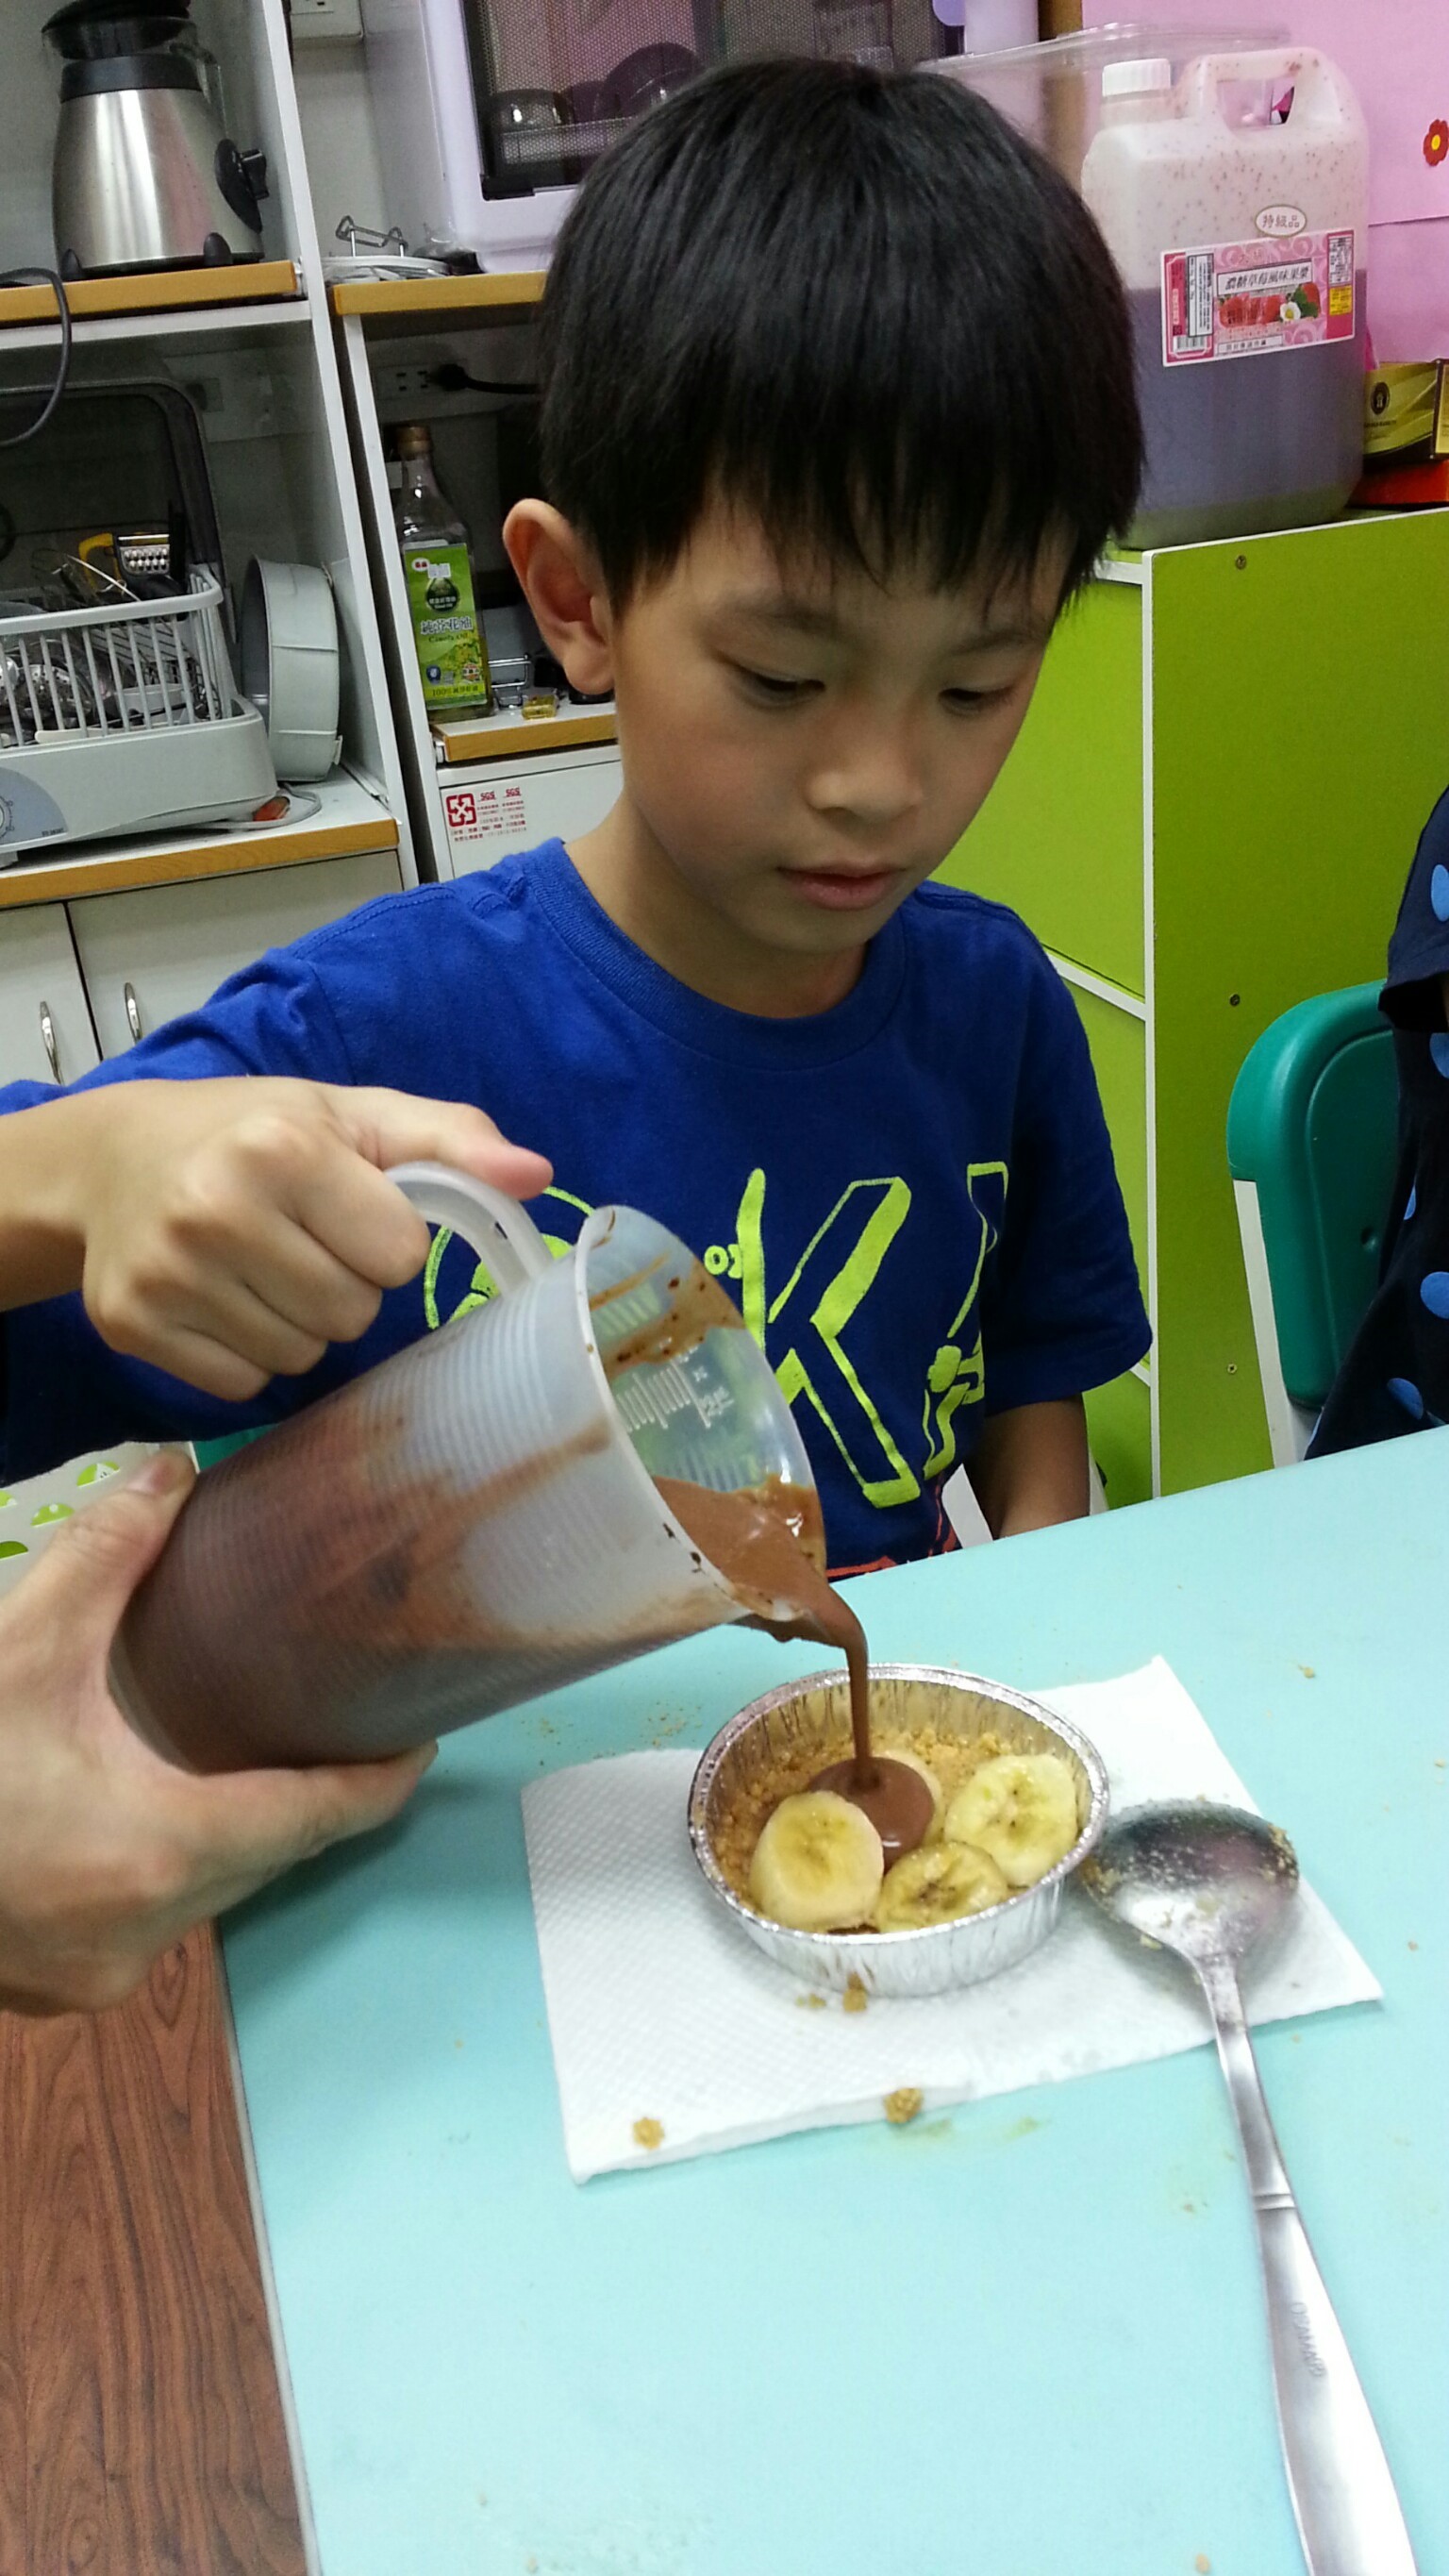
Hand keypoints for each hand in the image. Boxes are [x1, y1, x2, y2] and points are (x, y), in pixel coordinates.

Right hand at [0, 1451, 433, 2013]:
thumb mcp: (19, 1648)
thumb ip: (107, 1554)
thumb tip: (172, 1468)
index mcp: (160, 1852)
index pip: (315, 1820)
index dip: (377, 1781)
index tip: (421, 1741)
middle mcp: (146, 1932)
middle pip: (264, 1858)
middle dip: (302, 1796)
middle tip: (331, 1724)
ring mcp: (102, 1974)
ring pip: (206, 1894)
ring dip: (228, 1831)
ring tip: (245, 1753)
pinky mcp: (62, 1986)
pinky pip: (150, 1919)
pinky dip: (165, 1865)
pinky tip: (149, 1809)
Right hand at [62, 1076, 550, 1399]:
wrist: (107, 1160)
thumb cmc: (251, 1132)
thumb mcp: (351, 1116)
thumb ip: (449, 1141)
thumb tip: (537, 1175)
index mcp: (282, 1148)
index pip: (399, 1253)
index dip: (384, 1237)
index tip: (346, 1210)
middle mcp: (216, 1211)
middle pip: (351, 1314)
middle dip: (343, 1285)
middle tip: (298, 1241)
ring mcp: (168, 1275)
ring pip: (301, 1356)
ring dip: (298, 1323)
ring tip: (258, 1268)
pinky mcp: (133, 1327)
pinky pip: (243, 1384)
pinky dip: (246, 1354)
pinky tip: (220, 1300)